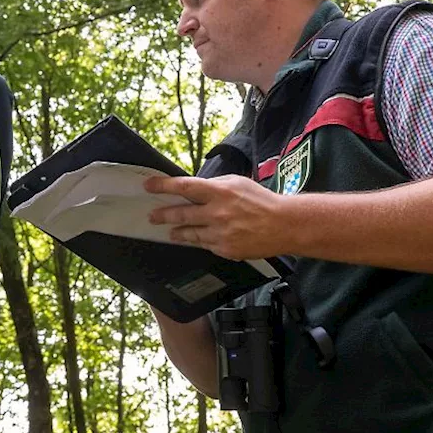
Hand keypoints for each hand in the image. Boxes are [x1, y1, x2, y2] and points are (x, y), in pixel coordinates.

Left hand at [145, 174, 291, 260]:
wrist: (284, 225)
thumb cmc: (262, 201)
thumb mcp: (237, 183)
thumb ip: (214, 186)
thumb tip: (193, 189)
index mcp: (219, 192)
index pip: (184, 187)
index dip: (163, 186)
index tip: (148, 186)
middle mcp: (216, 213)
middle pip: (180, 214)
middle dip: (163, 215)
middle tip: (152, 216)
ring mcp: (219, 233)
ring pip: (189, 233)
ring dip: (177, 232)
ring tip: (171, 231)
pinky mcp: (225, 249)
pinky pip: (205, 245)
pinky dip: (199, 241)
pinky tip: (195, 239)